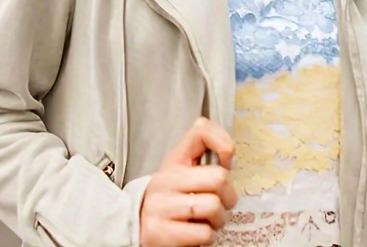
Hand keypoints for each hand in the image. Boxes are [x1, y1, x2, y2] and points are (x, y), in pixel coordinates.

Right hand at [139, 117, 237, 246]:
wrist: (137, 231)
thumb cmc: (170, 204)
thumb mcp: (183, 177)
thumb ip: (204, 165)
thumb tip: (229, 158)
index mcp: (175, 161)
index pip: (201, 130)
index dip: (223, 143)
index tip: (226, 162)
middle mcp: (166, 179)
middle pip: (219, 177)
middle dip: (228, 196)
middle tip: (219, 204)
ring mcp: (161, 205)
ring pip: (213, 206)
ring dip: (218, 220)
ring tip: (205, 221)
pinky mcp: (159, 232)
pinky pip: (204, 233)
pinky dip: (206, 237)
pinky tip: (195, 234)